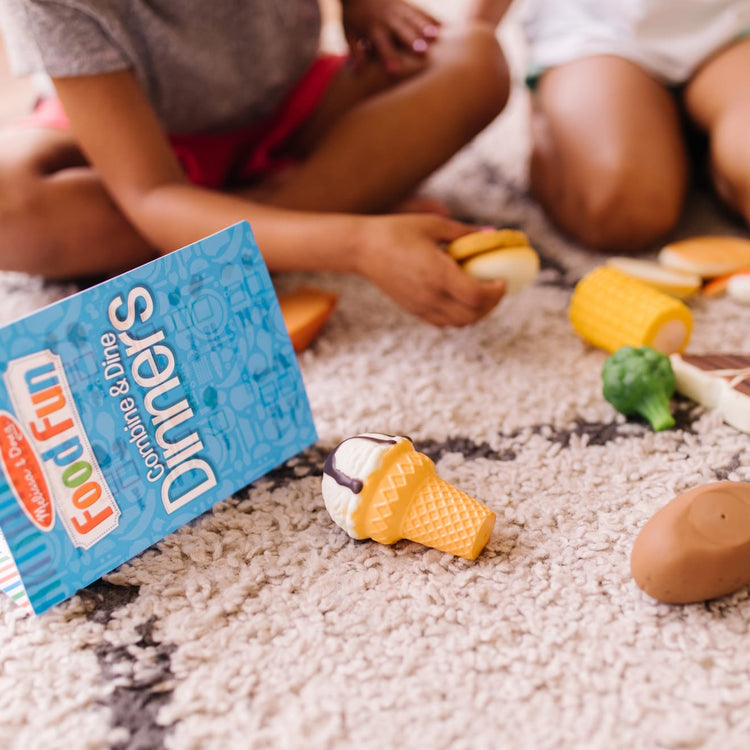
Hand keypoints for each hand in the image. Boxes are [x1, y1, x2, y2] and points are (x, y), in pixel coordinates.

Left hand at [341, 0, 440, 74]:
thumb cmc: (354, 15)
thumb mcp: (349, 32)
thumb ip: (355, 51)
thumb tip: (358, 70)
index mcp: (373, 28)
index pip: (381, 45)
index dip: (388, 57)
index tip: (394, 71)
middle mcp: (387, 19)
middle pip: (401, 31)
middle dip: (412, 41)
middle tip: (423, 53)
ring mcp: (398, 10)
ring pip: (413, 20)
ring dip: (425, 28)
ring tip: (436, 37)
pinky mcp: (406, 4)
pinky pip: (420, 11)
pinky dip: (431, 19)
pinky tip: (443, 27)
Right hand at [353, 214, 505, 326]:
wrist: (363, 248)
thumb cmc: (397, 231)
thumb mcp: (433, 225)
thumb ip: (464, 232)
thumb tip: (493, 232)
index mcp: (438, 274)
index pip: (477, 296)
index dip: (496, 292)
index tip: (502, 280)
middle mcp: (431, 295)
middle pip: (473, 315)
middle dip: (491, 305)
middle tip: (496, 289)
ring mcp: (421, 306)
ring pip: (459, 323)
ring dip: (476, 313)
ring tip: (480, 296)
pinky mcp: (413, 310)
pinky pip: (443, 323)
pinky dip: (458, 317)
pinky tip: (460, 300)